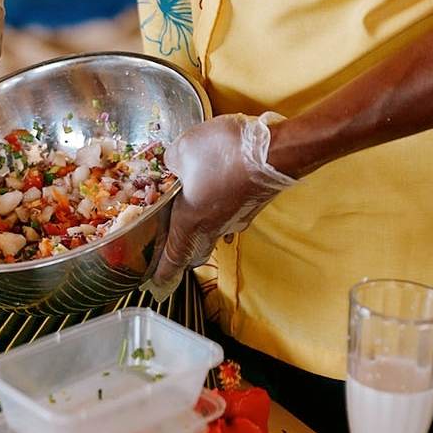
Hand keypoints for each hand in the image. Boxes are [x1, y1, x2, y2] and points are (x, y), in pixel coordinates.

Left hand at [143, 112, 296, 300]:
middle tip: (170, 254)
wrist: (275, 151)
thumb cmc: (225, 154)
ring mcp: (236, 219)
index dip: (164, 272)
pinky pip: (230, 220)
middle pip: (195, 252)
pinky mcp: (251, 207)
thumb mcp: (183, 150)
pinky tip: (217, 205)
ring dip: (202, 235)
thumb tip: (170, 164)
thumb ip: (169, 161)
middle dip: (182, 256)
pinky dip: (220, 217)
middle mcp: (214, 227)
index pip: (174, 257)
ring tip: (190, 227)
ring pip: (214, 236)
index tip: (157, 282)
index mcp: (190, 221)